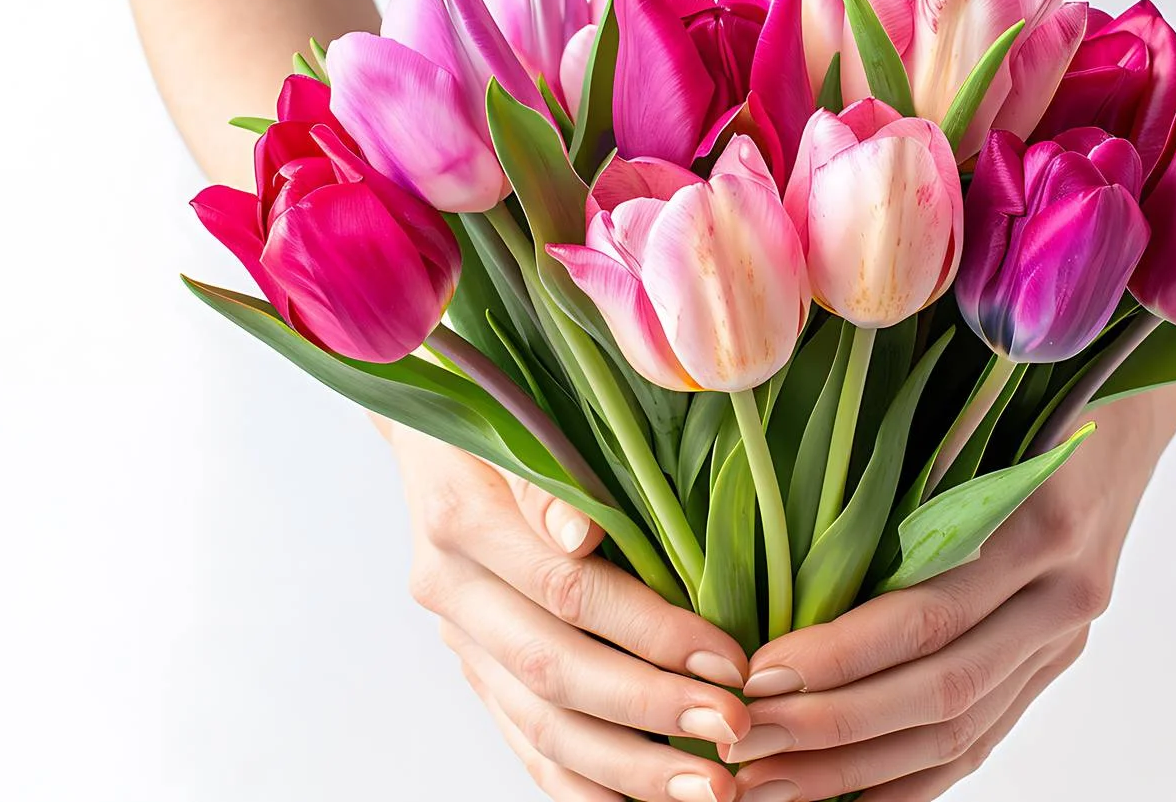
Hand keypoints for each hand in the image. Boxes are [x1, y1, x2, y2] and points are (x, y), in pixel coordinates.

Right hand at [378, 417, 750, 801]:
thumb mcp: (527, 417)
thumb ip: (551, 478)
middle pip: (555, 674)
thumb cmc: (508, 411)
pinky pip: (524, 746)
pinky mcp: (477, 671)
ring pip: (539, 727)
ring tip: (707, 792)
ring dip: (628, 770)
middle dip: (652, 713)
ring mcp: (461, 640)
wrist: (440, 426)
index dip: (653, 633)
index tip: (731, 661)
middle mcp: (452, 590)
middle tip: (734, 733)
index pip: (569, 595)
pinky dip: (582, 785)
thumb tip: (581, 533)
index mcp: (463, 522)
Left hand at [724, 387, 1175, 801]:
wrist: (1132, 411)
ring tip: (770, 782)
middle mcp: (1062, 595)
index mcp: (1041, 524)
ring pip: (958, 732)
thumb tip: (777, 536)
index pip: (929, 615)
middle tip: (743, 742)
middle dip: (831, 728)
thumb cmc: (1031, 392)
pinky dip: (913, 780)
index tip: (755, 675)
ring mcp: (1063, 639)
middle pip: (941, 691)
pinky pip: (983, 741)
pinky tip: (848, 797)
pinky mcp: (1053, 664)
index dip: (838, 656)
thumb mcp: (975, 412)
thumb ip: (904, 475)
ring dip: (857, 770)